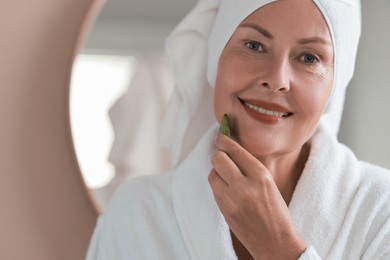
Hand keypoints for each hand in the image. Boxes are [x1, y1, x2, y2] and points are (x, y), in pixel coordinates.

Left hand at [208, 134, 305, 258]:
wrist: (274, 242)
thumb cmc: (276, 212)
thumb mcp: (270, 184)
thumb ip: (251, 168)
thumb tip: (232, 150)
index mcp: (261, 176)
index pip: (236, 151)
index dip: (225, 141)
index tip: (220, 137)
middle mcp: (244, 185)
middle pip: (218, 158)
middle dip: (219, 155)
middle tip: (223, 156)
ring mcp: (231, 198)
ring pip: (212, 172)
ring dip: (217, 171)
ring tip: (227, 175)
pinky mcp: (223, 209)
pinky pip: (213, 187)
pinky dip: (217, 183)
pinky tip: (226, 187)